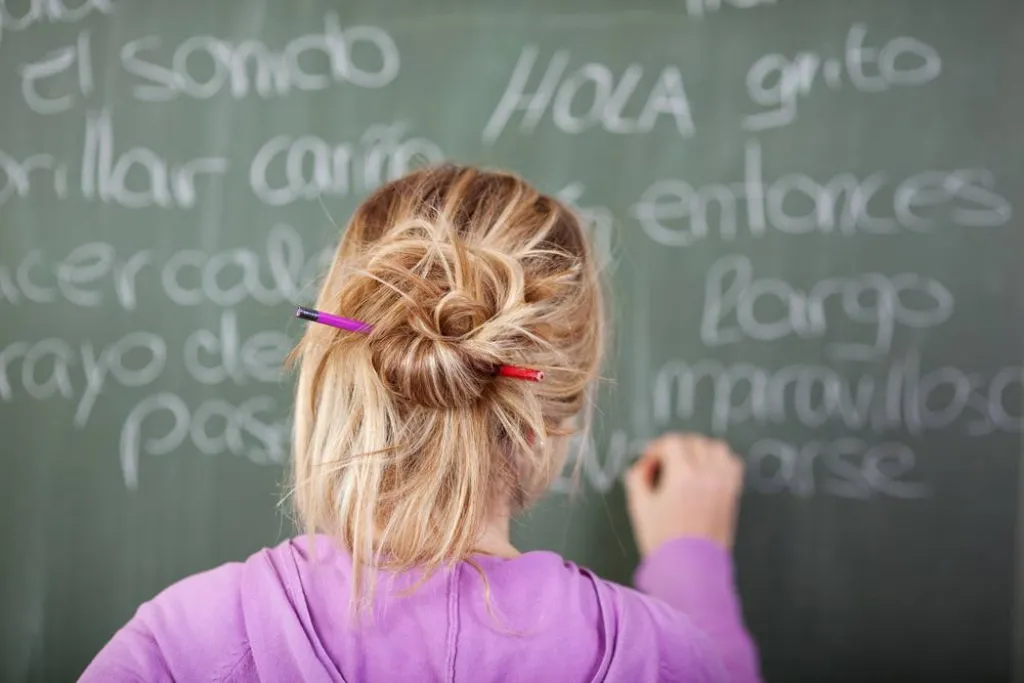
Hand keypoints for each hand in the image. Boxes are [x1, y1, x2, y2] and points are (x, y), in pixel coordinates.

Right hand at [625, 433, 744, 556]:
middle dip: (676, 448)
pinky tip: (707, 474)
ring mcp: (724, 482)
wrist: (691, 567)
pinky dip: (721, 461)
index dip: (657, 449)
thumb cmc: (663, 539)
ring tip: (688, 466)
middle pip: (693, 441)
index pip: (672, 441)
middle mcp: (707, 473)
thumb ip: (637, 477)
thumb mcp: (639, 506)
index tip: (651, 463)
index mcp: (683, 473)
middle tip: (666, 466)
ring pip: (716, 447)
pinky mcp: (733, 493)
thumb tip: (645, 464)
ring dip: (701, 450)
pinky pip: (733, 463)